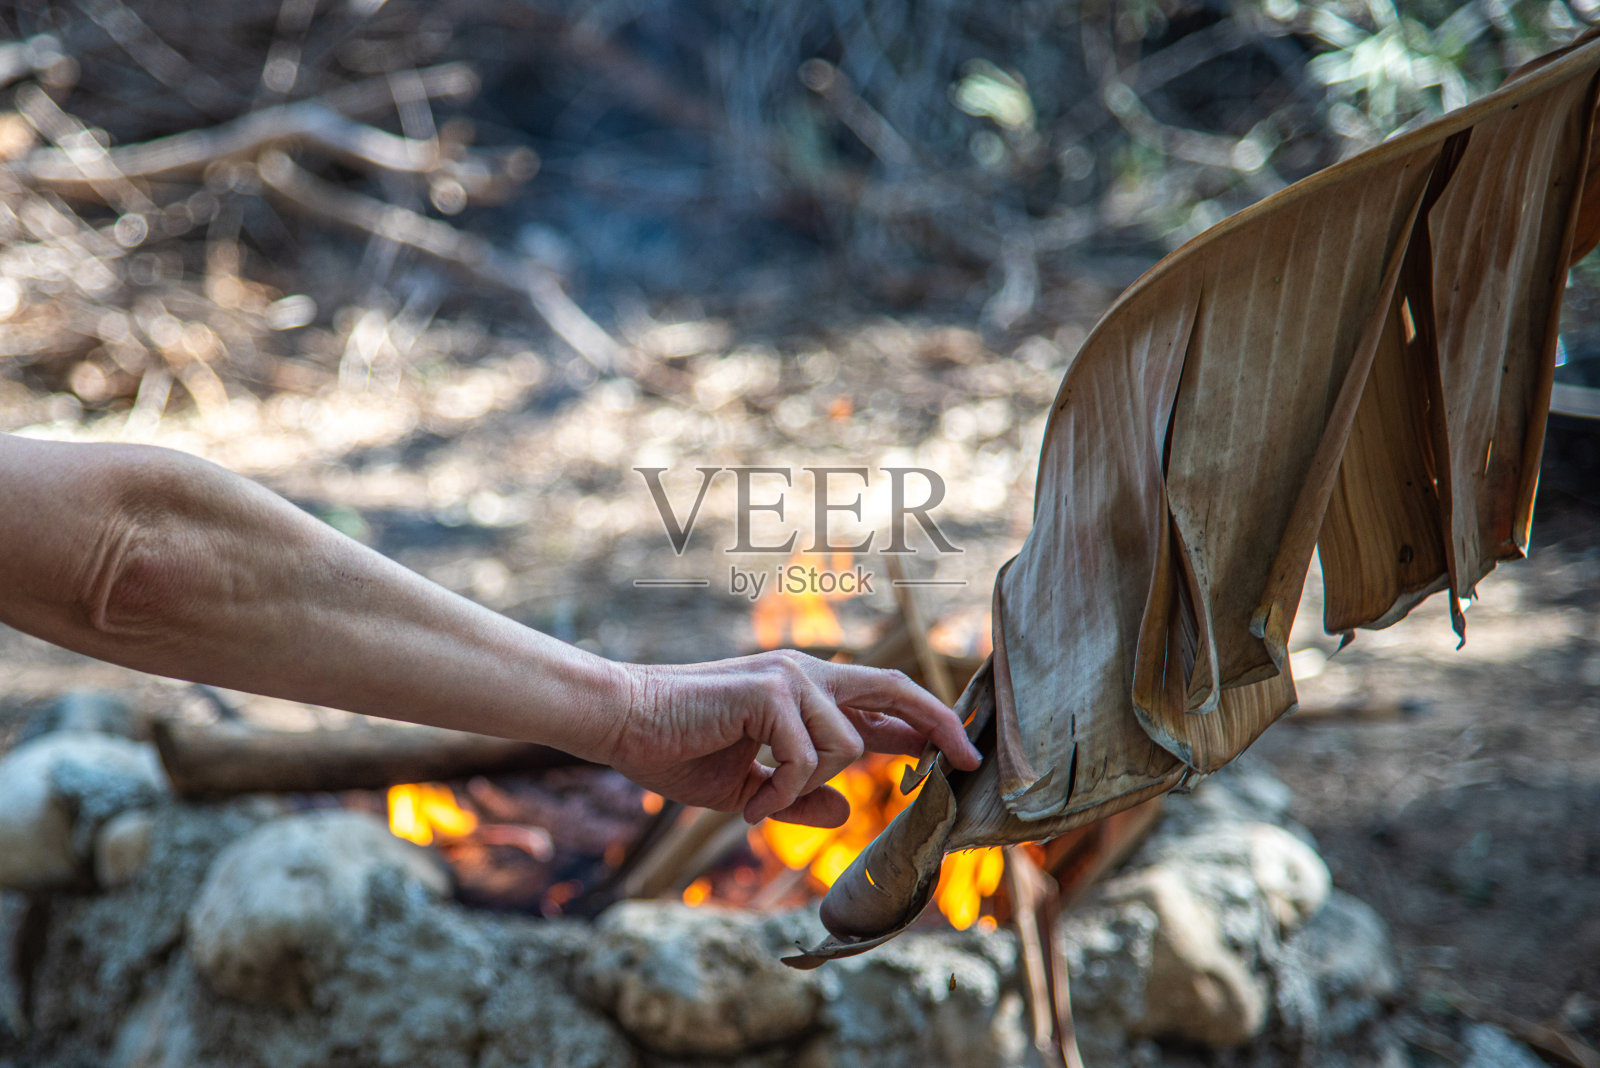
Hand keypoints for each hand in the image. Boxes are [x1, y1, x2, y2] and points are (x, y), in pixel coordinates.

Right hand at [608, 649, 981, 826]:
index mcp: (803, 693)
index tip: (959, 752)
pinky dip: (781, 791)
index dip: (923, 723)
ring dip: (806, 786)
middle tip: (969, 759)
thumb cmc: (677, 750)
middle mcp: (805, 675)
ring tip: (759, 800)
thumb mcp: (749, 788)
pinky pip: (806, 758)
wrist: (623, 723)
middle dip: (938, 722)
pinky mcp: (769, 691)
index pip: (879, 701)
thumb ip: (797, 796)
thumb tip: (844, 807)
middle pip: (894, 687)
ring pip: (846, 744)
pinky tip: (750, 800)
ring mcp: (789, 678)